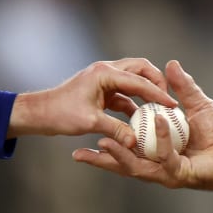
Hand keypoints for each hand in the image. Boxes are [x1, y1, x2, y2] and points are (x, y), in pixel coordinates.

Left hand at [8, 58, 174, 142]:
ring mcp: (104, 79)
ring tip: (159, 108)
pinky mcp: (101, 90)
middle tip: (168, 99)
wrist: (40, 113)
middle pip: (141, 69)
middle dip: (157, 83)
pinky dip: (134, 103)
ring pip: (134, 80)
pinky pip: (124, 93)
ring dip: (146, 92)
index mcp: (104, 74)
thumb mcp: (90, 122)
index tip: (173, 105)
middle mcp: (106, 71)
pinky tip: (141, 119)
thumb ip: (116, 130)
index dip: (158, 94)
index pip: (140, 81)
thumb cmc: (60, 114)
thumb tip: (135, 142)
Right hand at [72, 60, 212, 190]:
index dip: (104, 148)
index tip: (86, 138)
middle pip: (123, 166)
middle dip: (101, 161)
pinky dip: (160, 138)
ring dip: (121, 154)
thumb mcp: (196, 105)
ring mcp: (167, 172)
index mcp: (154, 153)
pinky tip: (156, 122)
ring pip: (137, 167)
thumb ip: (182, 87)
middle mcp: (157, 166)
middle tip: (80, 153)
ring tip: (105, 140)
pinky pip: (166, 157)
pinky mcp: (181, 174)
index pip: (124, 151)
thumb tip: (169, 64)